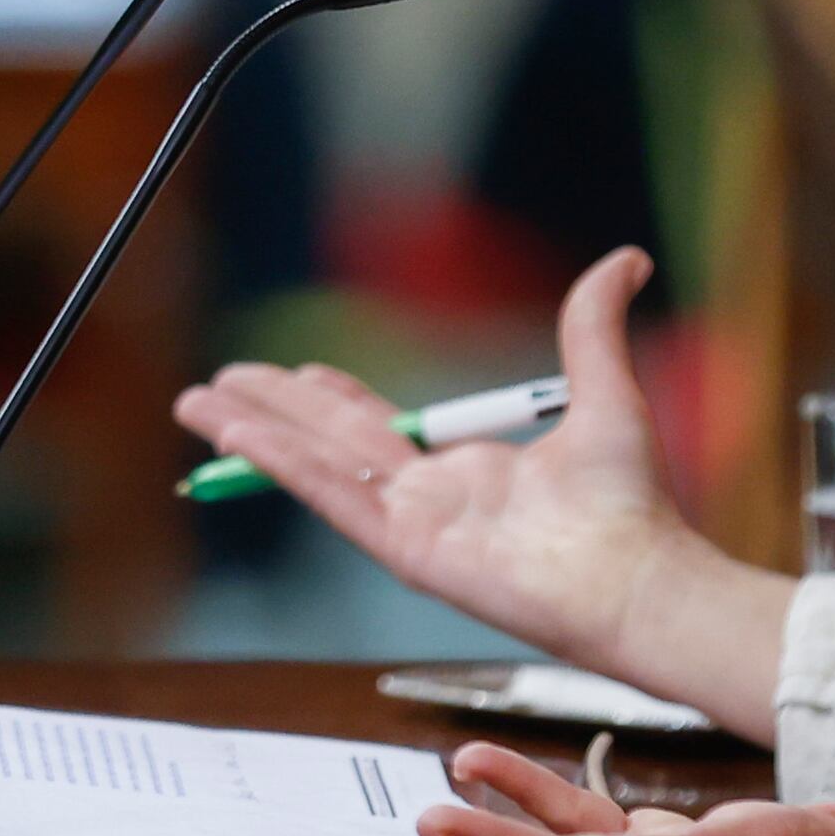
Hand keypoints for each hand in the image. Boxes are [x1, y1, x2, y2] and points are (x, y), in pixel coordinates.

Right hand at [172, 249, 786, 732]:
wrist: (637, 575)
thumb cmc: (630, 505)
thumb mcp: (605, 391)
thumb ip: (593, 326)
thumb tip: (629, 260)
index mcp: (468, 470)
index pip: (380, 428)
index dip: (332, 396)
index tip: (296, 372)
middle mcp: (431, 498)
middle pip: (330, 440)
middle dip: (270, 409)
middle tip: (216, 383)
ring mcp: (412, 524)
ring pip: (314, 465)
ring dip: (252, 433)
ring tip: (197, 404)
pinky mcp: (404, 548)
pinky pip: (330, 497)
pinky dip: (281, 465)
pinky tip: (239, 437)